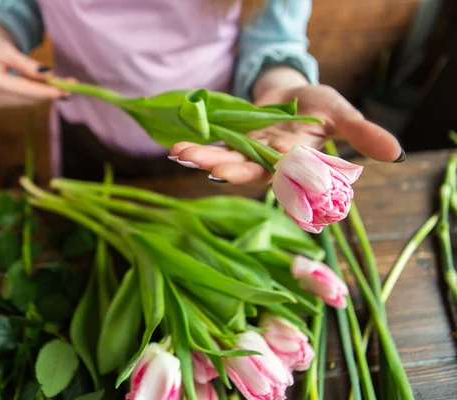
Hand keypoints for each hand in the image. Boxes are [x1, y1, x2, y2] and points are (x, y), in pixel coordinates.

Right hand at [0, 17, 73, 107]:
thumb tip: (48, 75)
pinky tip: (52, 87)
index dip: (44, 92)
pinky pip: (27, 101)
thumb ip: (27, 65)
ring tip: (66, 84)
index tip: (63, 91)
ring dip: (49, 94)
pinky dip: (41, 94)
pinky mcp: (4, 105)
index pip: (23, 89)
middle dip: (51, 92)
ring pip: (30, 102)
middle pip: (29, 98)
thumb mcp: (8, 50)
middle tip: (73, 84)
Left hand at [169, 67, 402, 183]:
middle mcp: (271, 162)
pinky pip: (218, 145)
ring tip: (180, 153)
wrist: (298, 96)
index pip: (283, 175)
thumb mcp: (343, 116)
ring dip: (204, 157)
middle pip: (247, 168)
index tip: (253, 181)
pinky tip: (176, 148)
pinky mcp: (237, 140)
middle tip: (202, 166)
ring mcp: (251, 152)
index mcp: (297, 162)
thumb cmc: (322, 108)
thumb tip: (397, 154)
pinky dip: (200, 146)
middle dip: (224, 167)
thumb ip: (364, 135)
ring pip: (227, 159)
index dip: (272, 177)